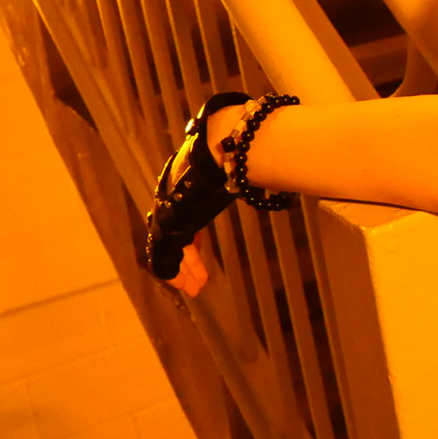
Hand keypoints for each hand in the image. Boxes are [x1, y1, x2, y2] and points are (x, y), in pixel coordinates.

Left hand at [141, 92, 246, 287]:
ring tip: (195, 287)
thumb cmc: (237, 155)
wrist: (222, 151)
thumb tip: (274, 165)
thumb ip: (246, 175)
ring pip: (168, 250)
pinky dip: (174, 274)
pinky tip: (187, 284)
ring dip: (182, 271)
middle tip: (199, 280)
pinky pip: (163, 257)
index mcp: (187, 186)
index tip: (201, 253)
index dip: (193, 241)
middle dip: (188, 261)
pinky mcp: (165, 226)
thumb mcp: (241, 170)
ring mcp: (167, 213)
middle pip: (176, 237)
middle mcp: (173, 200)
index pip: (185, 220)